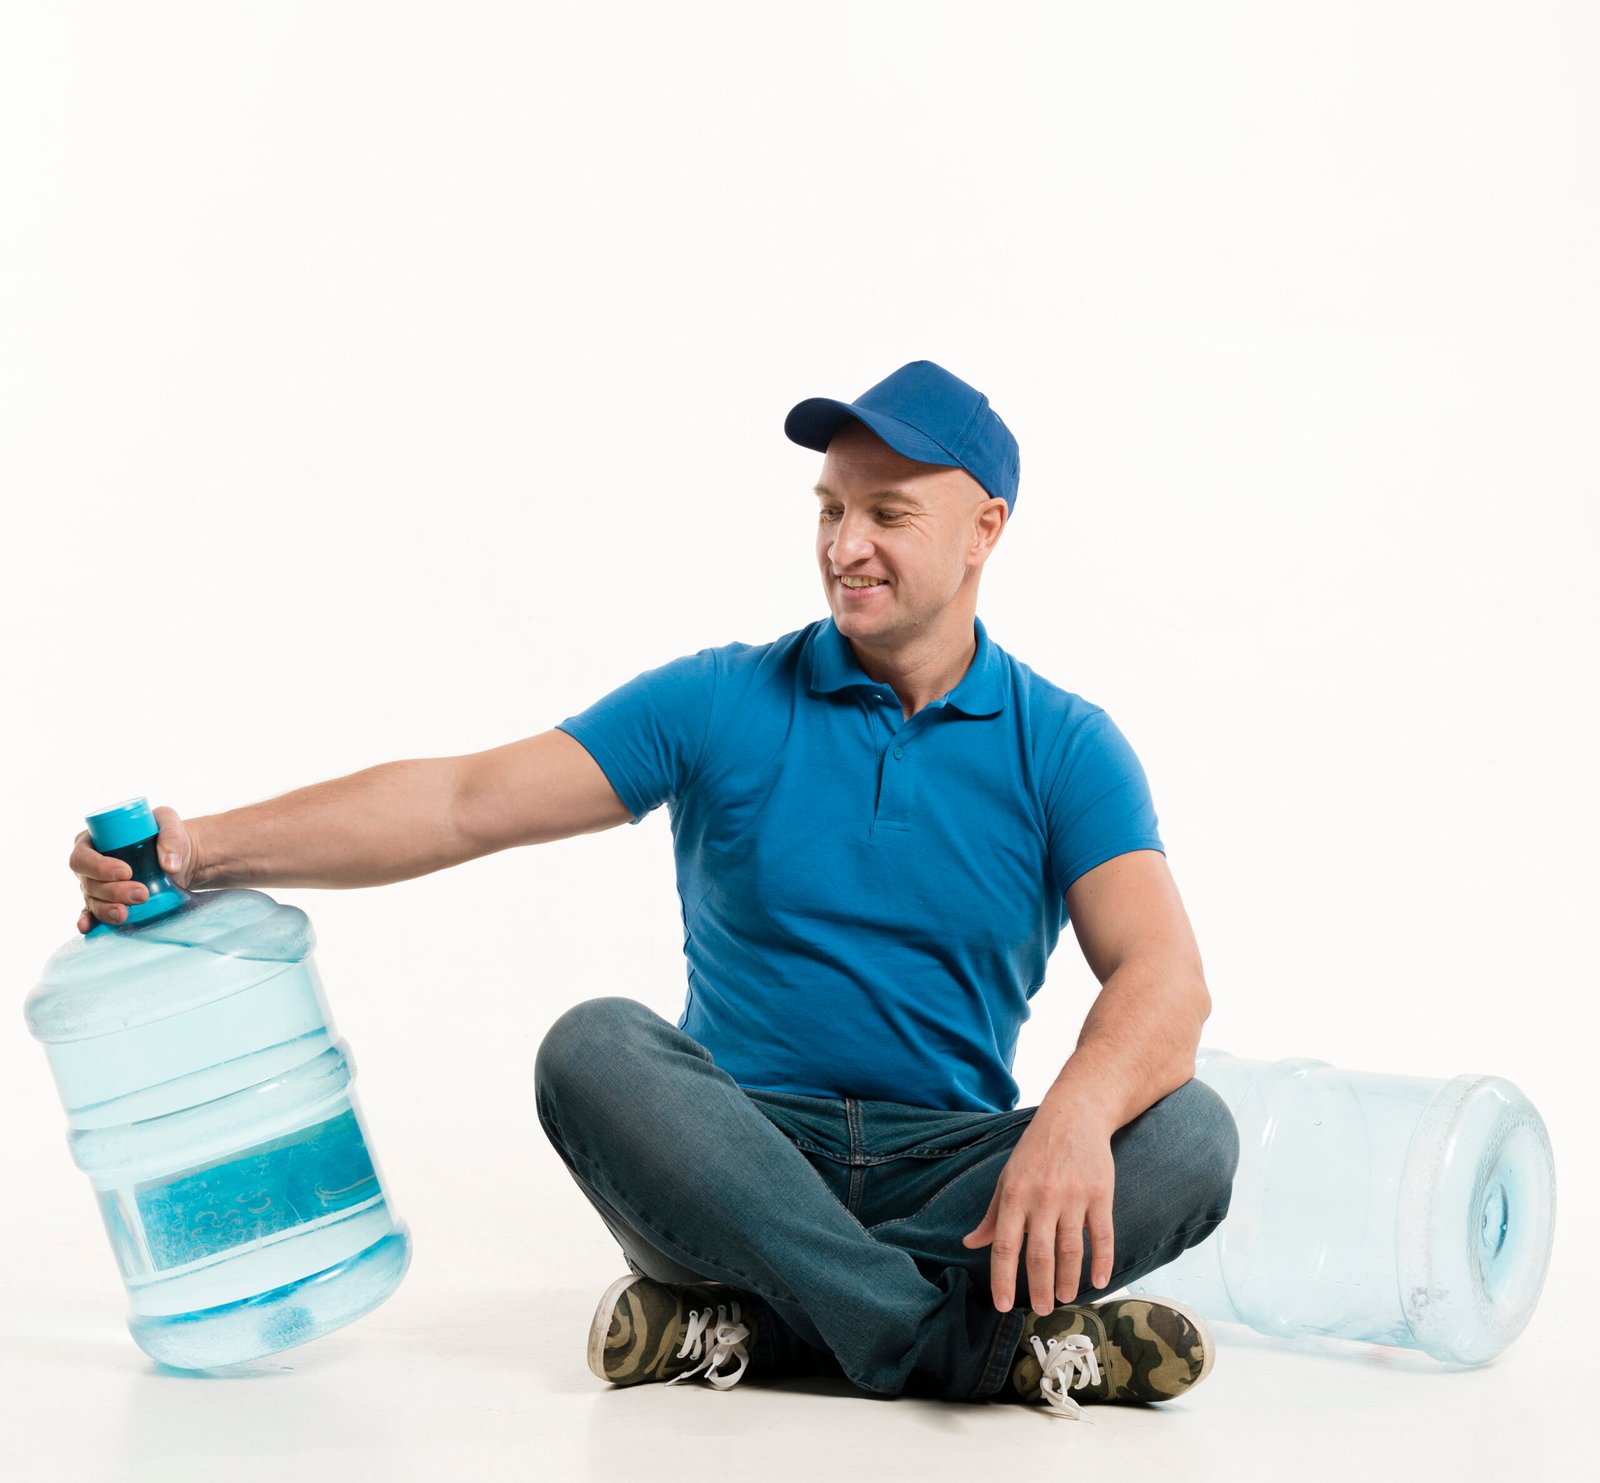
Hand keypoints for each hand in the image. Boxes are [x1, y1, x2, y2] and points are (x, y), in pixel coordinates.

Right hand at [70, 805, 196, 932]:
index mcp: (93, 841)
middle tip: (141, 893)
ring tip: (127, 914)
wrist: (177, 856)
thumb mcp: (168, 822)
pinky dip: (90, 922)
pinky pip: (93, 914)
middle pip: (89, 883)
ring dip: (108, 909)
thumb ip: (170, 836)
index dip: (99, 867)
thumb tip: (170, 865)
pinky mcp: (106, 902)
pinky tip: (90, 928)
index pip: (84, 856)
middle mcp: (89, 866)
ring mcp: (96, 887)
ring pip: (93, 902)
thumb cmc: (163, 833)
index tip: (127, 872)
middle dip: (113, 891)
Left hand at [961, 1090, 1116, 1314]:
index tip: (1004, 1305)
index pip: (1006, 1245)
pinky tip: (1099, 1281)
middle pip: (1040, 1254)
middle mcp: (1042, 1197)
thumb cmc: (1035, 1151)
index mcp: (1015, 1195)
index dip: (1003, 1278)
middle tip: (1041, 1310)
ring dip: (1068, 1279)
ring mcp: (1073, 1196)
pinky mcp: (1101, 1194)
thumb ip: (993, 1216)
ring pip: (1071, 1249)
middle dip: (1040, 1287)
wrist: (1074, 1116)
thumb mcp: (1007, 1178)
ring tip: (1064, 1299)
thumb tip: (970, 1243)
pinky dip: (1102, 1261)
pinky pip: (1102, 1234)